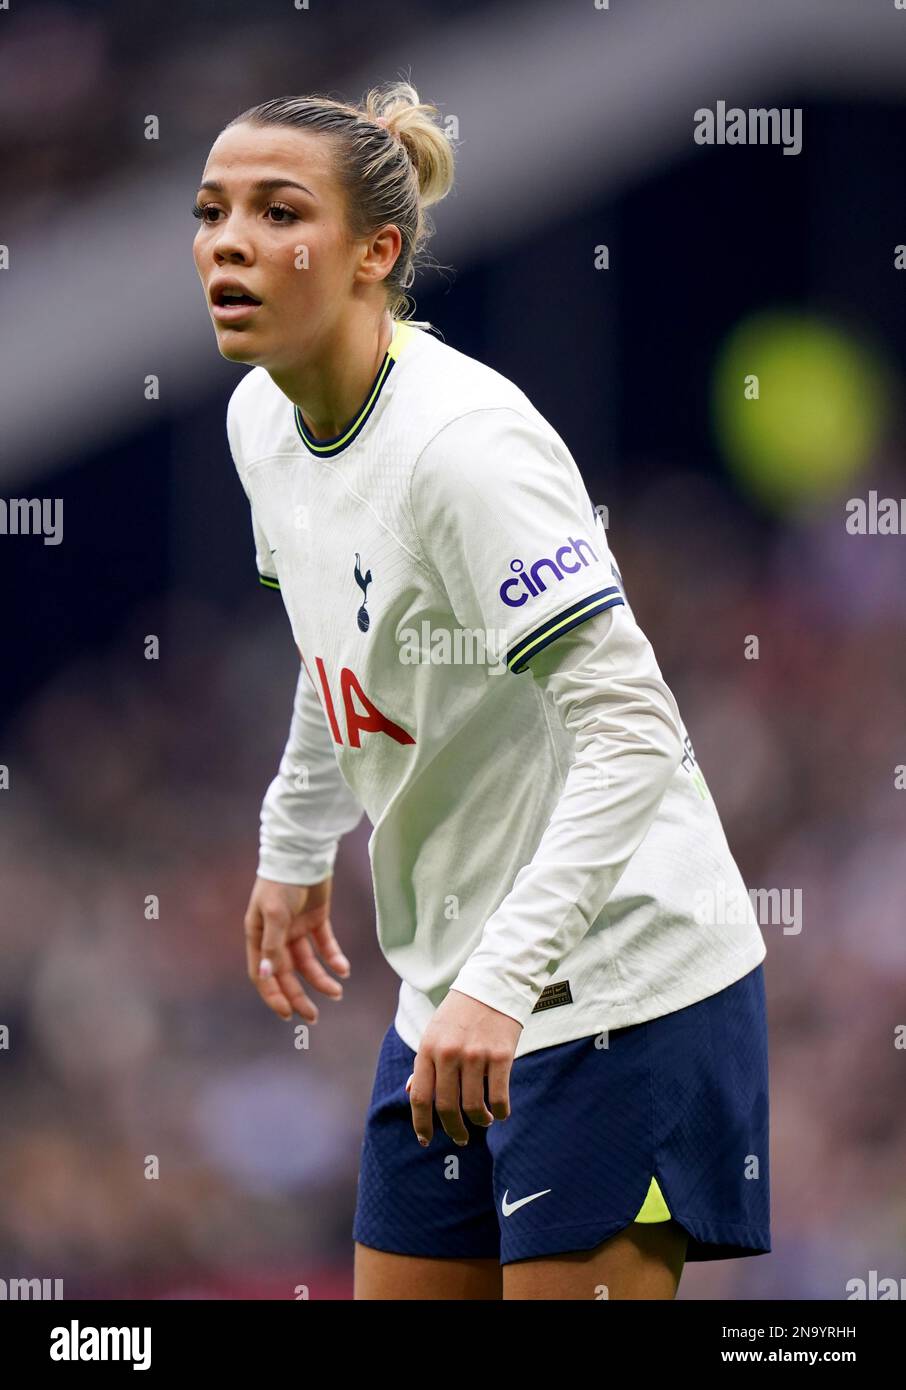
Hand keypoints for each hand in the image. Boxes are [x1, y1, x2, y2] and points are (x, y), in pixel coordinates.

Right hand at [243, 875, 349, 1022]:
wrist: (304, 853)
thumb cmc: (282, 882)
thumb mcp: (275, 914)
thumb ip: (272, 945)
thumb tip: (264, 975)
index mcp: (258, 935)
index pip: (263, 974)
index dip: (274, 995)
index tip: (288, 1014)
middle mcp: (276, 936)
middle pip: (287, 974)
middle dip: (299, 995)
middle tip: (314, 1017)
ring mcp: (297, 928)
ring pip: (308, 963)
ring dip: (321, 978)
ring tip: (337, 992)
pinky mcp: (316, 920)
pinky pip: (325, 945)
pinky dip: (334, 958)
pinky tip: (344, 969)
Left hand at [407, 989, 521, 1146]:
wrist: (493, 984)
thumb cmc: (461, 1012)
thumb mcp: (434, 1032)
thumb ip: (423, 1063)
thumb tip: (410, 1092)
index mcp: (428, 1048)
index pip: (419, 1096)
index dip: (421, 1124)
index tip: (425, 1140)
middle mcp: (449, 1053)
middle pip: (446, 1107)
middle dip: (454, 1130)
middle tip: (460, 1138)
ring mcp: (476, 1055)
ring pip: (474, 1106)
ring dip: (479, 1121)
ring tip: (484, 1121)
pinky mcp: (501, 1055)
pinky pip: (499, 1096)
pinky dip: (500, 1111)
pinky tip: (500, 1112)